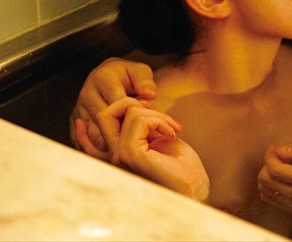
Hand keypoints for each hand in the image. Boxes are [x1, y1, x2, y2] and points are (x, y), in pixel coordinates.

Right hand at [69, 57, 156, 151]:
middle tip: (140, 132)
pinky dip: (104, 150)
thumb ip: (145, 81)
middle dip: (125, 130)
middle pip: (106, 122)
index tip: (146, 114)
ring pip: (96, 136)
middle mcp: (86, 95)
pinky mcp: (75, 127)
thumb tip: (149, 95)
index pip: (118, 103)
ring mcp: (78, 111)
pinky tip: (118, 144)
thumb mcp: (140, 72)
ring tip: (130, 138)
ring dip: (115, 142)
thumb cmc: (128, 77)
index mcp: (102, 79)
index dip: (135, 112)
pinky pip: (88, 146)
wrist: (108, 80)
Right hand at [79, 99, 207, 200]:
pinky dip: (161, 120)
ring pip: (130, 112)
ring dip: (158, 114)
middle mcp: (113, 156)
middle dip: (133, 103)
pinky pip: (140, 120)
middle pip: (105, 114)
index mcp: (118, 154)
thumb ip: (141, 126)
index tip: (148, 106)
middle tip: (158, 114)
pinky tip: (173, 135)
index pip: (96, 126)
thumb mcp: (158, 139)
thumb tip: (133, 105)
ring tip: (173, 129)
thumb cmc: (182, 167)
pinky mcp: (131, 154)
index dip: (118, 108)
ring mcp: (119, 156)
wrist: (195, 188)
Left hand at [258, 145, 291, 214]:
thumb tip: (278, 150)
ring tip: (281, 164)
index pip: (276, 170)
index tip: (273, 147)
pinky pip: (272, 199)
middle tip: (277, 154)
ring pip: (266, 191)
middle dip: (267, 164)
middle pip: (267, 181)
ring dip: (268, 175)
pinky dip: (271, 185)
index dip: (270, 156)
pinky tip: (283, 175)